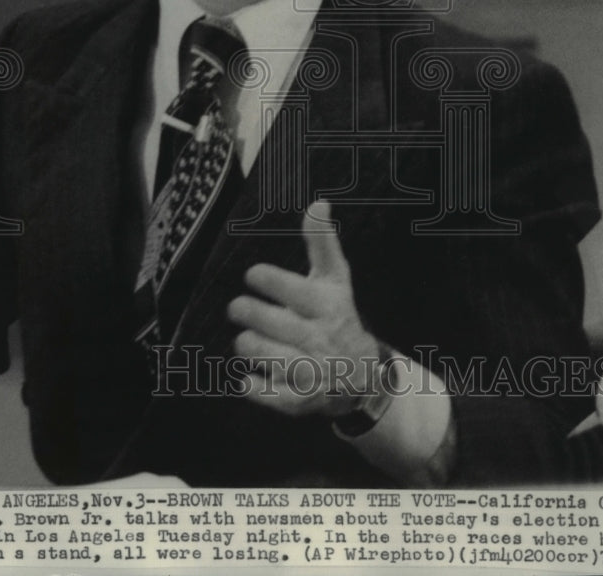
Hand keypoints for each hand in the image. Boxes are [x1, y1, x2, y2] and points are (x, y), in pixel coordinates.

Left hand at [226, 200, 378, 416]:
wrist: (361, 377)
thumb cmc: (337, 316)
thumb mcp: (335, 280)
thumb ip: (322, 243)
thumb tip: (318, 202)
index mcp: (327, 305)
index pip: (283, 285)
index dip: (264, 279)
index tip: (255, 277)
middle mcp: (320, 338)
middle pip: (262, 319)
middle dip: (245, 311)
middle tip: (240, 309)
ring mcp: (311, 371)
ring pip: (257, 352)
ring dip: (246, 344)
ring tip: (249, 339)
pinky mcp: (299, 400)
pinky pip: (261, 391)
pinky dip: (251, 384)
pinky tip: (250, 374)